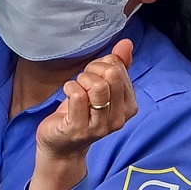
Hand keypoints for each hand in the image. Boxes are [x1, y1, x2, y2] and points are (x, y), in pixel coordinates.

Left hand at [28, 39, 138, 189]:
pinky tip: (67, 94)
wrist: (61, 146)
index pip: (119, 70)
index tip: (92, 76)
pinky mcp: (79, 128)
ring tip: (75, 88)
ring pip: (97, 85)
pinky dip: (70, 87)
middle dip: (92, 70)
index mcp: (129, 106)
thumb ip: (117, 66)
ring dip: (81, 80)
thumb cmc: (80, 113)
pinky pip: (78, 95)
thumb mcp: (101, 87)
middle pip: (111, 75)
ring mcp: (99, 126)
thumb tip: (127, 43)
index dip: (101, 66)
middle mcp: (119, 118)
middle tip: (82, 81)